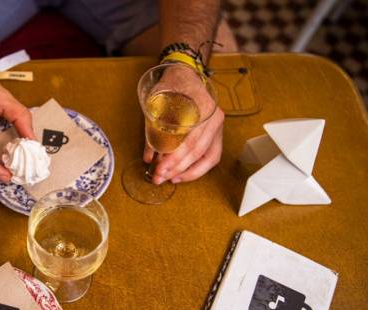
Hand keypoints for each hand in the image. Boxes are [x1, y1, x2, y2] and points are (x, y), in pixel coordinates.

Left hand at [142, 67, 223, 184]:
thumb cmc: (172, 85)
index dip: (174, 159)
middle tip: (160, 177)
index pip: (190, 140)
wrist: (186, 73)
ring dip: (188, 172)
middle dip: (177, 168)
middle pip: (198, 151)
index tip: (159, 168)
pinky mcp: (216, 133)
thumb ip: (153, 131)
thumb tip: (149, 158)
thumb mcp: (157, 102)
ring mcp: (217, 126)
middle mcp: (214, 117)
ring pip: (209, 157)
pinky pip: (212, 156)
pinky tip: (182, 174)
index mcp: (202, 107)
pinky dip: (197, 168)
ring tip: (171, 178)